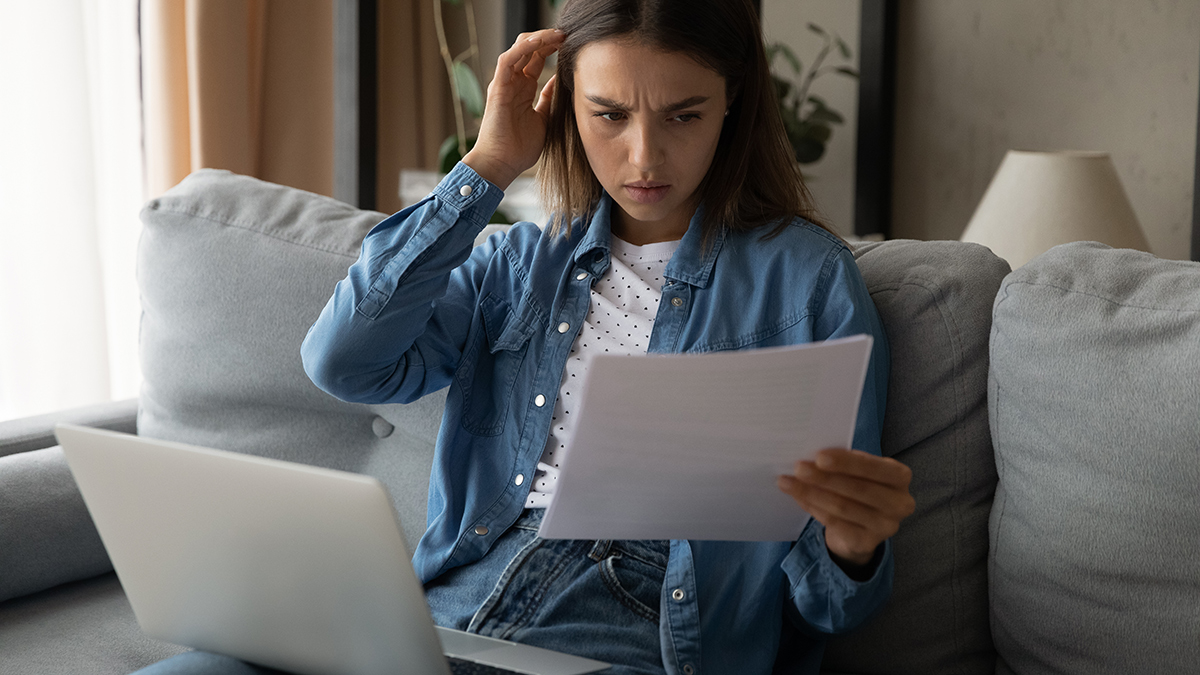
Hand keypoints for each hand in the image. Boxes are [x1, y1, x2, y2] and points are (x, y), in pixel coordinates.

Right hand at [462, 29, 564, 189]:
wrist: (502, 165)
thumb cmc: (519, 149)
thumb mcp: (543, 120)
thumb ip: (548, 100)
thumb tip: (558, 83)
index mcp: (522, 89)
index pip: (536, 59)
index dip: (551, 48)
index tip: (570, 43)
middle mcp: (512, 83)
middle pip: (528, 50)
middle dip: (547, 39)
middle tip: (566, 34)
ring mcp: (504, 84)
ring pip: (518, 49)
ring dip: (538, 39)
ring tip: (557, 34)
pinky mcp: (498, 88)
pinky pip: (507, 60)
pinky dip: (522, 48)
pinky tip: (539, 42)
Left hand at [777, 448, 914, 569]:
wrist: (862, 526)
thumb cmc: (859, 486)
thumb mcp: (859, 472)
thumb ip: (844, 463)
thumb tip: (811, 457)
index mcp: (900, 477)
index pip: (874, 468)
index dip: (846, 462)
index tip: (819, 456)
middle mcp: (900, 503)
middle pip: (858, 489)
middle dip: (824, 478)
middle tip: (798, 468)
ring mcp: (886, 526)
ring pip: (843, 507)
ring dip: (811, 493)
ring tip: (787, 482)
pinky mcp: (868, 543)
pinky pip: (835, 523)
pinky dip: (813, 507)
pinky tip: (797, 497)